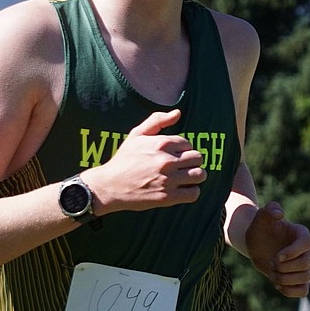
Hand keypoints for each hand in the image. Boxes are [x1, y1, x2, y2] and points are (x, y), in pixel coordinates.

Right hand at [88, 110, 206, 213]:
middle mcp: (166, 161)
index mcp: (161, 143)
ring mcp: (168, 179)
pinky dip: (192, 192)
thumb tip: (177, 113)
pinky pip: (194, 193)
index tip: (173, 156)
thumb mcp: (136, 135)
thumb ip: (157, 120)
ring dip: (196, 176)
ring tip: (186, 178)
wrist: (109, 186)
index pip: (188, 144)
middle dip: (192, 162)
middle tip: (182, 167)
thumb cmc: (123, 160)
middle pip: (198, 158)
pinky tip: (183, 190)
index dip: (182, 150)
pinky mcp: (167, 197)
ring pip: (200, 175)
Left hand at [245, 202, 309, 296]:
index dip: (292, 253)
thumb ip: (270, 209)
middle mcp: (306, 251)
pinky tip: (277, 285)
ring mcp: (303, 266)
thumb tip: (280, 213)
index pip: (306, 245)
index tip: (276, 257)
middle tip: (271, 264)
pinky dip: (291, 291)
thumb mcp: (261, 217)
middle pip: (305, 264)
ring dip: (285, 280)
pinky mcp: (297, 278)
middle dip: (285, 268)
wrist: (257, 243)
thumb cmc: (260, 228)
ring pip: (306, 278)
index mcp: (302, 235)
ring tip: (272, 275)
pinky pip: (303, 291)